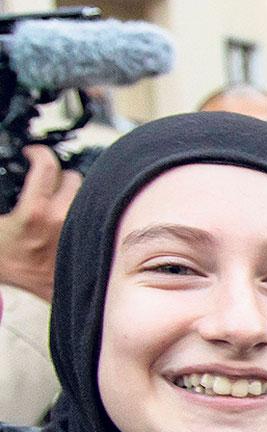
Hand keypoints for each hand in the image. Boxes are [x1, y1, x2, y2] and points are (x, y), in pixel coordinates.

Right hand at [0, 146, 78, 301]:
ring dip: (73, 193)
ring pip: (87, 197)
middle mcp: (62, 222)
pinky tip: (70, 211)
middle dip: (57, 176)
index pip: (47, 166)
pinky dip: (83, 210)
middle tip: (45, 179)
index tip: (34, 154)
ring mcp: (77, 234)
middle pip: (73, 179)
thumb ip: (14, 191)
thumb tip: (28, 166)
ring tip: (57, 197)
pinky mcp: (85, 243)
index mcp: (36, 212)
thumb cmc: (2, 250)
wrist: (14, 278)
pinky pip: (93, 215)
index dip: (39, 153)